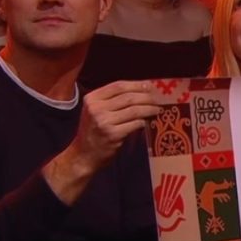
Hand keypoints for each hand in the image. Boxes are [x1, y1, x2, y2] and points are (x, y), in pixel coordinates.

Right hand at [45, 81, 160, 204]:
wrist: (83, 155)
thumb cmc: (93, 131)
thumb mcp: (96, 111)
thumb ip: (111, 101)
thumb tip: (141, 90)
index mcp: (92, 98)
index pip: (118, 86)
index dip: (136, 85)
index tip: (149, 86)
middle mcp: (96, 108)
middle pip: (128, 97)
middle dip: (146, 97)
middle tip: (157, 99)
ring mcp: (104, 121)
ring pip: (134, 110)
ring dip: (149, 109)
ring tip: (157, 109)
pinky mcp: (112, 134)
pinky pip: (134, 124)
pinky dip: (143, 121)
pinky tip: (148, 121)